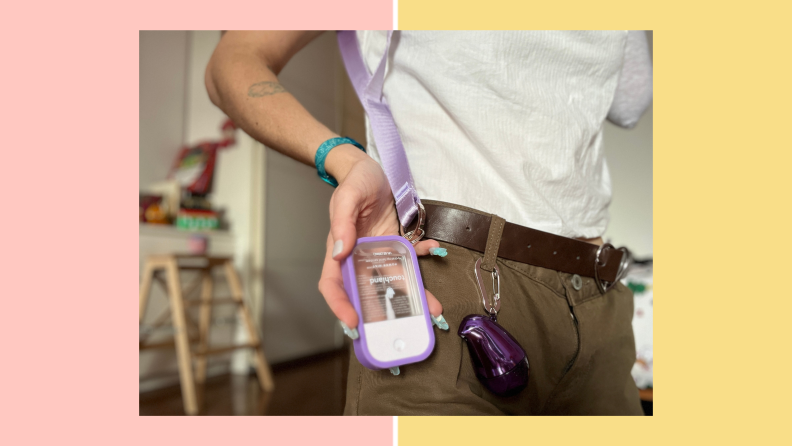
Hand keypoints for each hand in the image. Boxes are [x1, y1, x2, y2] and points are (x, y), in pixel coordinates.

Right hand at [317, 156, 444, 329]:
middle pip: (369, 291)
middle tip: (405, 328)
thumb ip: (342, 224)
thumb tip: (339, 252)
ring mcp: (379, 251)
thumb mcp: (346, 197)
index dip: (340, 305)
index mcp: (339, 250)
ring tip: (433, 307)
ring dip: (414, 294)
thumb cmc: (354, 182)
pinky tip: (434, 250)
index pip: (334, 284)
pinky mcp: (396, 243)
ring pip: (396, 280)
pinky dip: (423, 255)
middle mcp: (359, 257)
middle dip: (386, 313)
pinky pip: (411, 255)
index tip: (352, 322)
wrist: (370, 169)